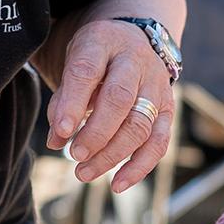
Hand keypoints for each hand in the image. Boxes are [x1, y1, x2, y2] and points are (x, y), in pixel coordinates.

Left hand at [45, 19, 174, 191]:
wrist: (133, 39)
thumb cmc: (95, 56)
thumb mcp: (73, 63)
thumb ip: (63, 99)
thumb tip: (56, 139)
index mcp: (103, 42)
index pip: (87, 71)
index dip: (73, 102)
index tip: (61, 131)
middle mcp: (135, 61)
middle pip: (119, 100)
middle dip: (95, 133)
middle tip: (74, 154)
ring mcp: (156, 85)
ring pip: (140, 124)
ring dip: (112, 154)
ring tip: (84, 172)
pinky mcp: (168, 109)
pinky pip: (159, 142)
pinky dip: (139, 167)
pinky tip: (118, 184)